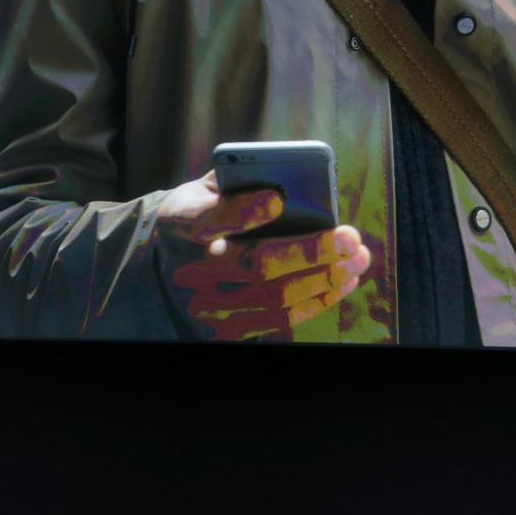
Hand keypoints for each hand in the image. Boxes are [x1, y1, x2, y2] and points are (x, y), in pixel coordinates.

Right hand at [158, 171, 371, 339]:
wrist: (157, 272)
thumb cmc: (189, 224)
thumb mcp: (194, 196)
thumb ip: (229, 185)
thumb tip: (280, 188)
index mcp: (181, 227)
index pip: (209, 220)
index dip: (244, 212)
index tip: (276, 199)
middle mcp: (193, 271)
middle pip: (256, 264)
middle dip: (310, 251)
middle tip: (352, 236)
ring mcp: (210, 305)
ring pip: (274, 296)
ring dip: (324, 279)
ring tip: (358, 260)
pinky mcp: (227, 329)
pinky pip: (278, 320)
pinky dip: (315, 302)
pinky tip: (340, 284)